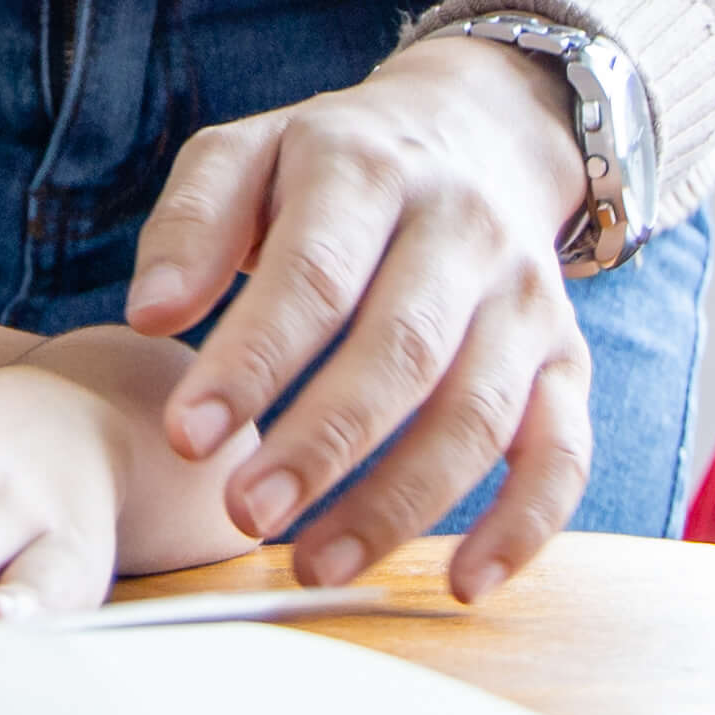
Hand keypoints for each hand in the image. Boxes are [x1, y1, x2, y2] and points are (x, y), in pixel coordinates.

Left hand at [124, 36, 594, 601]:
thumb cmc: (336, 165)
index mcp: (369, 174)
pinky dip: (525, 526)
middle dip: (322, 444)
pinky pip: (564, 453)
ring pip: (477, 414)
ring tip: (316, 566)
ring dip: (400, 502)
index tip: (187, 437)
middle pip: (402, 350)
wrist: (480, 130)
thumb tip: (148, 313)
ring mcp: (524, 301)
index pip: (314, 274)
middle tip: (245, 515)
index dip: (252, 360)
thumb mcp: (249, 152)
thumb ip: (191, 223)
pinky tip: (463, 584)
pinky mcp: (566, 359)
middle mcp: (461, 233)